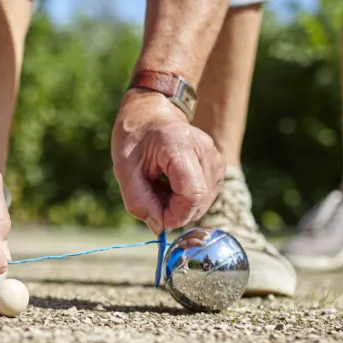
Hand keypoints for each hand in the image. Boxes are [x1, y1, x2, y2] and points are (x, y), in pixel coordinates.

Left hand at [111, 88, 224, 234]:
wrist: (150, 114)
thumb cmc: (135, 138)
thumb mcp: (125, 170)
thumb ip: (139, 202)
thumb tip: (160, 228)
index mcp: (180, 145)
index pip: (192, 193)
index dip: (176, 214)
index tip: (157, 218)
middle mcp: (205, 150)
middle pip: (200, 200)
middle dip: (175, 211)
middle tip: (152, 199)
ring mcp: (215, 157)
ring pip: (204, 201)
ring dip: (180, 206)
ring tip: (159, 188)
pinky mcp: (218, 166)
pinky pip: (205, 196)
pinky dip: (186, 199)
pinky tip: (170, 186)